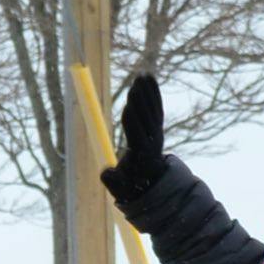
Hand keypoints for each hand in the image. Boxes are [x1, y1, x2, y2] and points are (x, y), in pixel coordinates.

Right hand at [101, 69, 164, 204]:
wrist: (152, 180)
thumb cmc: (131, 183)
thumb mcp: (120, 187)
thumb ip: (112, 181)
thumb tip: (105, 172)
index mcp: (141, 153)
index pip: (136, 133)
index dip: (132, 120)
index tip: (128, 106)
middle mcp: (152, 140)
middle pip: (146, 117)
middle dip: (141, 101)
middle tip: (135, 84)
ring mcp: (157, 131)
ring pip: (153, 108)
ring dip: (147, 92)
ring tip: (141, 75)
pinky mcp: (158, 124)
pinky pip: (157, 105)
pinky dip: (153, 92)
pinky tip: (149, 78)